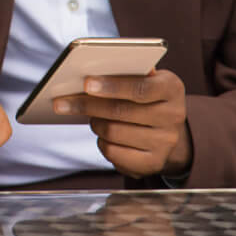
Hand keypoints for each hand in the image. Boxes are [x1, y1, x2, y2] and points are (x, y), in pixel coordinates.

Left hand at [53, 69, 190, 177]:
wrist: (168, 130)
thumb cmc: (146, 96)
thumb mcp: (145, 78)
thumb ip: (126, 72)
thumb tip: (90, 74)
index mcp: (172, 88)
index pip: (140, 87)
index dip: (112, 86)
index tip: (86, 84)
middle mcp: (173, 116)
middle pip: (121, 111)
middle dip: (87, 105)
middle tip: (62, 102)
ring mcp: (166, 142)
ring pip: (114, 132)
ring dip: (95, 123)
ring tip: (90, 117)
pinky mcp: (153, 163)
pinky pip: (114, 153)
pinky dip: (102, 142)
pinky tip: (102, 134)